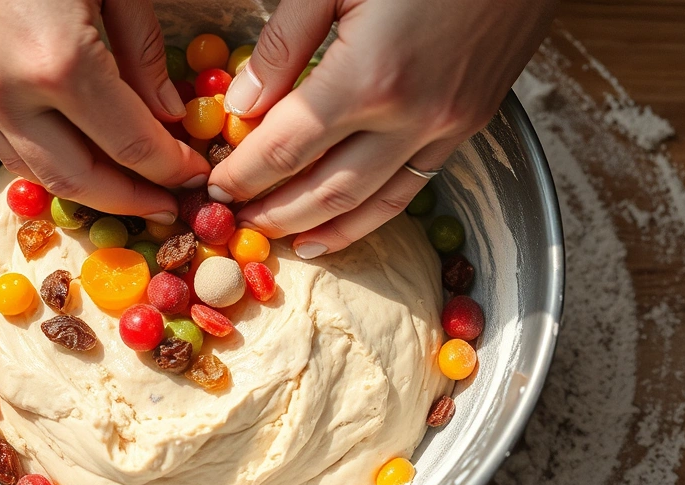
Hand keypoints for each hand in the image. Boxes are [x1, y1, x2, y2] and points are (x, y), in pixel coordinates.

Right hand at [0, 0, 209, 222]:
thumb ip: (140, 48)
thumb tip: (167, 111)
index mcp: (59, 61)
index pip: (131, 145)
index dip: (170, 169)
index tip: (194, 176)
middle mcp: (8, 91)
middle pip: (79, 181)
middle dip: (131, 202)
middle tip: (167, 206)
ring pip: (33, 172)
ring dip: (85, 190)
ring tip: (126, 189)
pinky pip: (1, 142)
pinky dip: (44, 159)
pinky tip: (74, 153)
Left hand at [208, 0, 555, 256]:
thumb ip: (283, 44)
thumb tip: (241, 103)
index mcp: (367, 78)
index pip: (284, 148)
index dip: (243, 175)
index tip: (215, 188)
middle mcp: (409, 117)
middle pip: (323, 190)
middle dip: (272, 212)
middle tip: (235, 220)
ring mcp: (445, 126)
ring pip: (370, 203)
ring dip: (319, 228)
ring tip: (280, 240)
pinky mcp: (469, 124)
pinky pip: (411, 187)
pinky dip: (371, 215)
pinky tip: (342, 225)